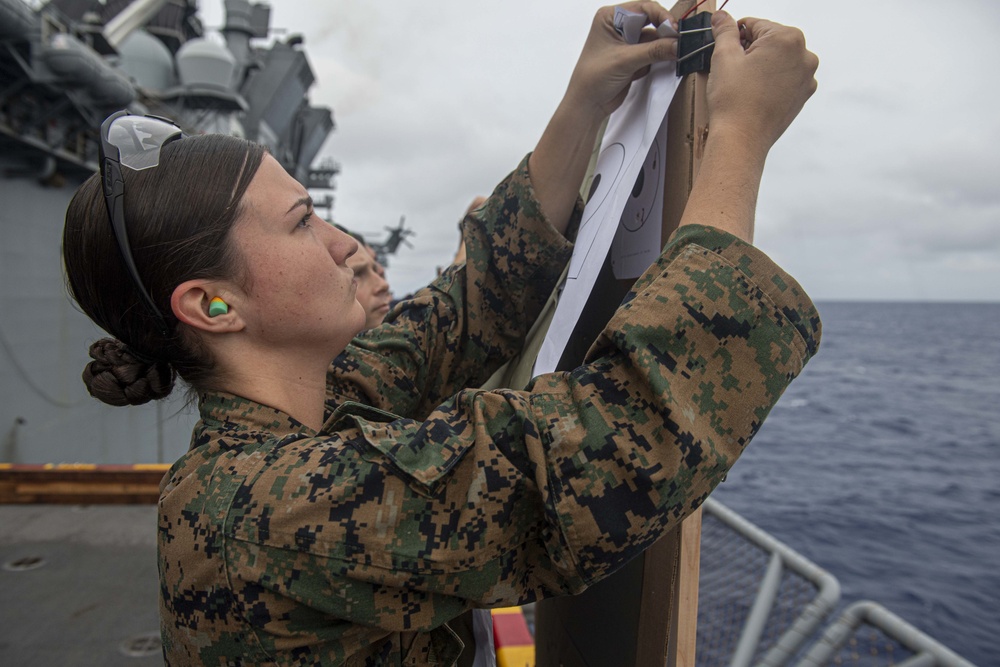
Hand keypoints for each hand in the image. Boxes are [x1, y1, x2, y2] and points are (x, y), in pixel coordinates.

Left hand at [563, 2, 682, 120]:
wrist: (588, 105)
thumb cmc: (593, 79)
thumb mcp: (625, 61)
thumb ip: (654, 51)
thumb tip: (678, 44)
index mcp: (610, 18)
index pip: (643, 8)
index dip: (661, 16)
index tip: (674, 30)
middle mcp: (619, 27)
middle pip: (651, 22)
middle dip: (662, 35)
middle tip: (676, 44)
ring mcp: (627, 43)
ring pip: (654, 40)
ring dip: (659, 51)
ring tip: (660, 61)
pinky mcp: (633, 58)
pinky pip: (653, 54)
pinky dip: (654, 61)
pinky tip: (643, 71)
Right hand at [707, 11, 818, 154]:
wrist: (742, 139)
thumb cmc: (735, 101)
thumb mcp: (723, 57)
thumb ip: (725, 31)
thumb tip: (722, 18)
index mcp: (787, 39)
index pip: (756, 24)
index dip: (736, 35)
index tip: (725, 47)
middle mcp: (804, 55)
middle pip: (770, 42)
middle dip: (751, 50)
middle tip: (733, 69)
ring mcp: (806, 77)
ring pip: (778, 60)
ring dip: (762, 65)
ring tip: (743, 84)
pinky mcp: (802, 95)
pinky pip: (785, 79)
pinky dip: (771, 81)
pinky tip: (755, 93)